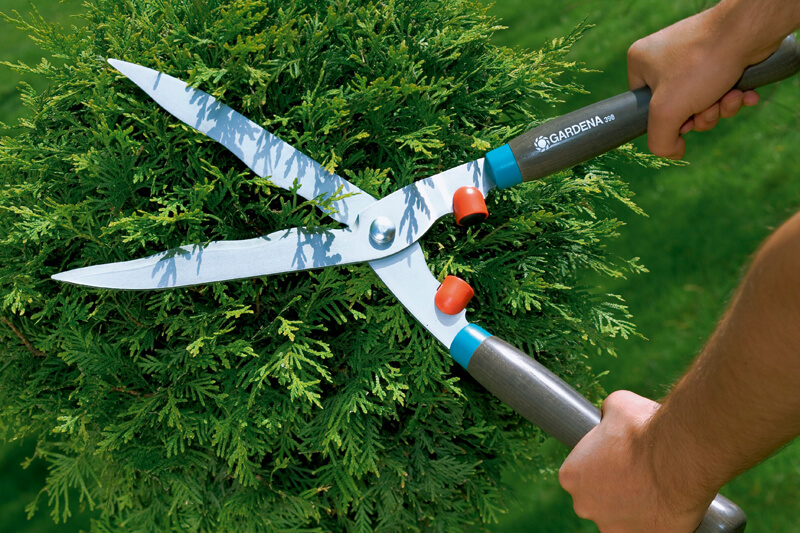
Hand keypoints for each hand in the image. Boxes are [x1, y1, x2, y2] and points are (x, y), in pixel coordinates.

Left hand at [558, 391, 713, 532]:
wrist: (679, 455)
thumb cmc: (644, 428)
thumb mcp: (616, 405)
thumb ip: (606, 415)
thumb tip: (608, 415)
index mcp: (571, 475)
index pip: (581, 473)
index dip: (601, 465)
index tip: (619, 458)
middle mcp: (584, 505)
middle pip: (597, 498)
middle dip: (615, 488)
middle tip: (639, 472)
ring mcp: (611, 528)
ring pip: (620, 517)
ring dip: (634, 506)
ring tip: (656, 487)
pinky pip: (646, 530)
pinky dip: (655, 521)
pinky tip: (666, 504)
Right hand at [627, 8, 764, 158]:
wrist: (747, 31)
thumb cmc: (700, 65)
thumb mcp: (665, 112)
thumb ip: (659, 141)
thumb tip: (673, 152)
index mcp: (640, 63)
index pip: (643, 107)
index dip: (666, 121)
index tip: (683, 118)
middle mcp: (663, 57)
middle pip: (676, 108)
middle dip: (699, 116)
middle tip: (709, 108)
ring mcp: (692, 56)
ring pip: (701, 102)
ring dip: (718, 108)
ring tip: (731, 96)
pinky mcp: (719, 57)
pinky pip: (719, 88)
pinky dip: (732, 96)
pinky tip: (745, 93)